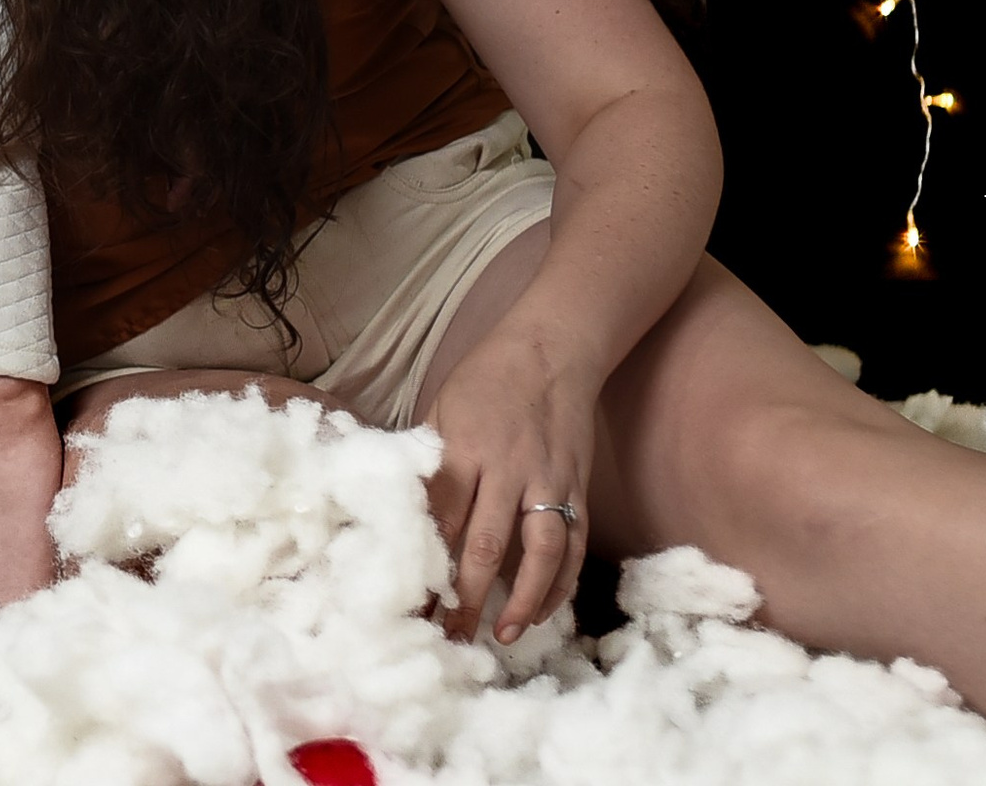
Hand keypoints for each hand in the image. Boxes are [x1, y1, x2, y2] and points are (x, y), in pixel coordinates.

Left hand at [421, 329, 599, 645]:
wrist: (551, 351)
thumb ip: (431, 461)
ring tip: (504, 634)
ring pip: (540, 551)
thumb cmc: (486, 378)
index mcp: (464, 448)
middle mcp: (508, 469)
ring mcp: (548, 482)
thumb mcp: (443, 408)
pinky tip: (544, 608)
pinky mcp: (577, 488)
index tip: (409, 600)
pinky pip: (573, 543)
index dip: (425, 563)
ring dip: (523, 598)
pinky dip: (561, 581)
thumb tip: (408, 512)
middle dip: (464, 595)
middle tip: (447, 635)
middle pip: (484, 543)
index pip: (441, 518)